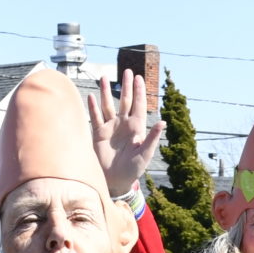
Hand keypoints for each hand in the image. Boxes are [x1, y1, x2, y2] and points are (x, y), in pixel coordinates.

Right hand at [85, 69, 164, 199]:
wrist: (115, 181)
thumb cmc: (133, 170)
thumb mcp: (144, 154)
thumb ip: (152, 138)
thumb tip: (162, 122)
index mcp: (136, 128)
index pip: (139, 105)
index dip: (139, 91)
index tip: (139, 77)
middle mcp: (123, 124)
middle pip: (125, 100)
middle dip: (126, 86)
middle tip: (127, 71)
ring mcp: (110, 128)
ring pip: (108, 105)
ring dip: (105, 92)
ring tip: (104, 77)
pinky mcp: (98, 134)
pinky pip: (95, 117)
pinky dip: (93, 107)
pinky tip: (91, 96)